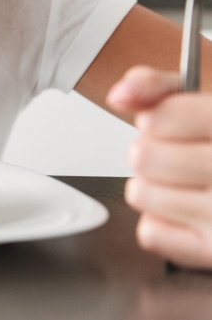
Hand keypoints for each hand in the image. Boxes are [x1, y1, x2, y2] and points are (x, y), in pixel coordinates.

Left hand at [106, 66, 211, 269]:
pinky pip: (150, 233)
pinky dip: (162, 223)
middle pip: (142, 157)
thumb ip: (157, 87)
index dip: (154, 118)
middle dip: (151, 152)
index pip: (159, 120)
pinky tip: (188, 211)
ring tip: (185, 182)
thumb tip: (120, 94)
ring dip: (154, 186)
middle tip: (180, 154)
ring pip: (140, 194)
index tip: (171, 122)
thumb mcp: (201, 99)